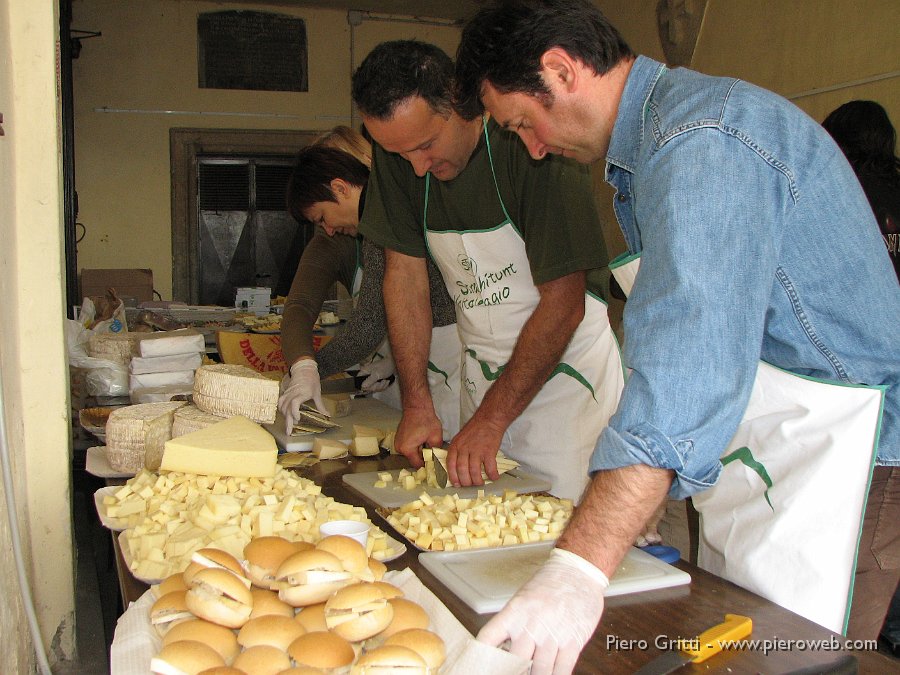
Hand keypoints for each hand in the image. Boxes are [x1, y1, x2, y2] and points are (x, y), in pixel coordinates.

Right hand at [278, 359, 325, 434]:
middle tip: (289, 432)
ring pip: (282, 407)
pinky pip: (280, 402)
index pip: (294, 403)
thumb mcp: (317, 393)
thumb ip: (320, 406)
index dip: (294, 412)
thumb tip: (327, 416)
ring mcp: (288, 394)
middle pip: (287, 409)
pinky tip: (284, 415)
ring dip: (285, 416)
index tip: (298, 419)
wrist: (304, 369)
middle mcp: (293, 394)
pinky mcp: (285, 393)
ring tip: (289, 425)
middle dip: (287, 421)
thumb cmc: (312, 381)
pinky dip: (281, 409)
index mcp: (302, 393)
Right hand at [357, 355, 394, 392]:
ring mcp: (372, 380)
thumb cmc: (385, 366)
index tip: (372, 385)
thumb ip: (370, 380)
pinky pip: (378, 388)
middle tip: (382, 381)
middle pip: (367, 387)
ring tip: (385, 380)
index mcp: (364, 372)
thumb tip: (363, 386)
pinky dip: (383, 386)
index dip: (365, 386)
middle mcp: (366, 376)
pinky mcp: (377, 382)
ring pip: (374, 389)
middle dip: (376, 386)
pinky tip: (386, 381)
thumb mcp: (377, 373)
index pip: (359, 382)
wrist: (393, 364)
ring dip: (381, 386)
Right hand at [394, 407, 443, 467]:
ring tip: (427, 444)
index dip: (427, 465)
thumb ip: (436, 451)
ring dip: (419, 452)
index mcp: (407, 449)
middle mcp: (400, 448)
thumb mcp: (435, 437)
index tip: (433, 464)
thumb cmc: (425, 419)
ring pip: (411, 454)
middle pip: (414, 460)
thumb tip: (437, 460)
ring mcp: (398, 443)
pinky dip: (415, 447)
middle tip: (432, 452)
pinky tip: (422, 440)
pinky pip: (408, 448)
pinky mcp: (399, 439)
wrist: (417, 407)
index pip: (417, 465)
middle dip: (423, 457)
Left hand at [446, 418, 504, 486]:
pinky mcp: (489, 451)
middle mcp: (464, 449)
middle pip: (462, 470)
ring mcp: (476, 450)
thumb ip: (457, 451)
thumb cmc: (475, 429)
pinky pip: (490, 468)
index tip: (457, 484)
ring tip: (480, 483)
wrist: (489, 420)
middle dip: (466, 481)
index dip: (453, 477)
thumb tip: (457, 468)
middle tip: (470, 484)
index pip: (451, 464)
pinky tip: (494, 477)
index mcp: (456, 446)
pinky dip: (492, 475)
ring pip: (474, 472)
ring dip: (477, 481)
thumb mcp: (460, 438)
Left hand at [477, 549, 608, 674]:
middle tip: (513, 671)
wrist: (578, 570)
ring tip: (533, 674)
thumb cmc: (549, 584)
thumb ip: (513, 625)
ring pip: (540, 671)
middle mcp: (531, 624)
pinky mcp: (572, 641)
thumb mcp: (523, 599)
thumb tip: (504, 651)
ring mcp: (552, 634)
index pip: (488, 638)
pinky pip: (562, 670)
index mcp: (514, 611)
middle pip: (515, 661)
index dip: (481, 655)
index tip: (480, 664)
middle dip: (513, 671)